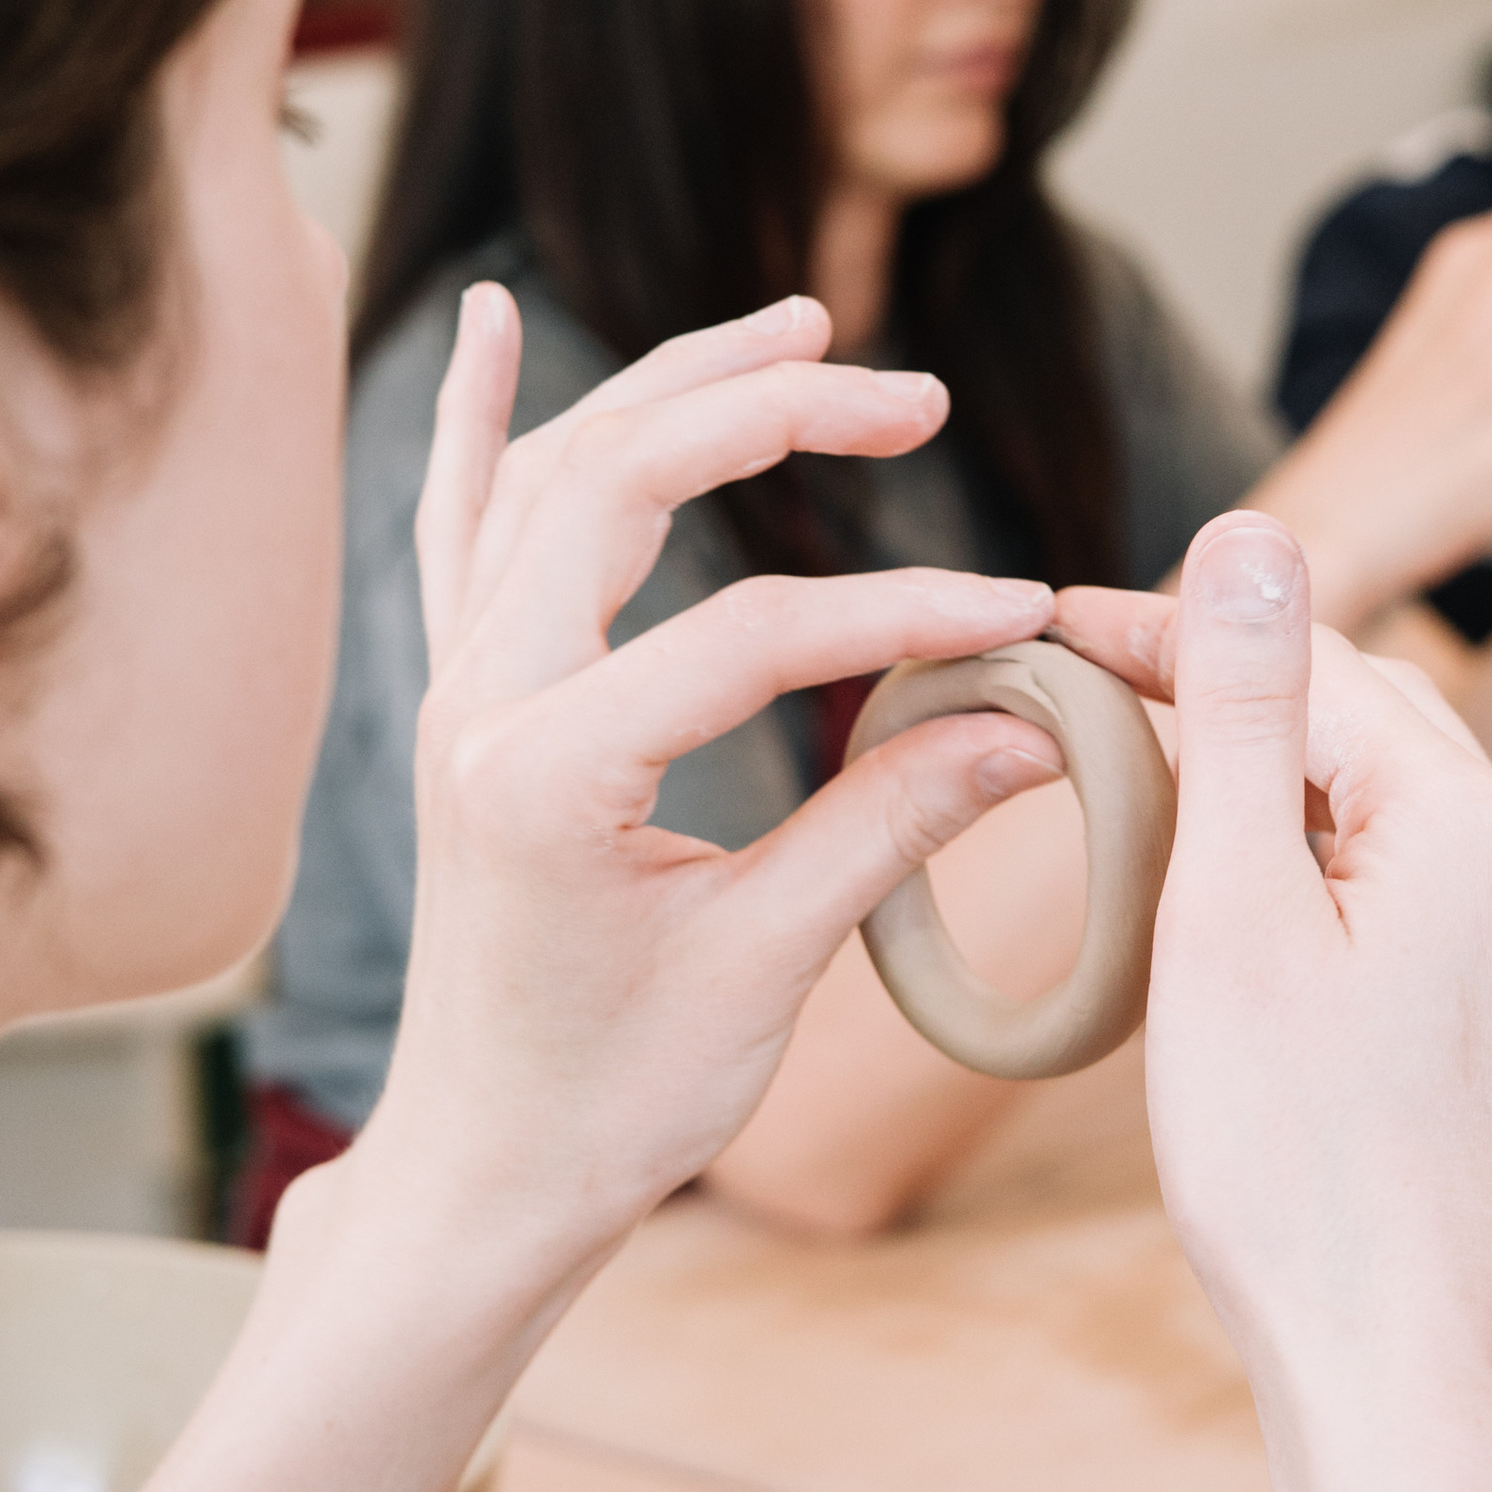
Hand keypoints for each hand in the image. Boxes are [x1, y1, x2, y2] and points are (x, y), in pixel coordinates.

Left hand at [337, 288, 1061, 1299]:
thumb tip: (1036, 720)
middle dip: (774, 411)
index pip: (751, 632)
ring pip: (548, 471)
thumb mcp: (770, 967)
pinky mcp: (462, 701)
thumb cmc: (613, 1099)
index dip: (902, 612)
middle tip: (913, 396)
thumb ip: (894, 823)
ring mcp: (456, 691)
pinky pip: (455, 521)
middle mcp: (478, 702)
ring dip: (669, 386)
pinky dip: (476, 417)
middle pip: (622, 480)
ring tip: (797, 327)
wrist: (483, 1172)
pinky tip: (485, 319)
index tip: (1021, 617)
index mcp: (542, 773)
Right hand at [1053, 518, 1491, 1406]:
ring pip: (1393, 812)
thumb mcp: (1233, 915)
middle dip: (1232, 695)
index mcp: (1475, 818)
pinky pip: (1419, 897)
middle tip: (1090, 692)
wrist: (1412, 1382)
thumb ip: (1246, 712)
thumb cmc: (1303, 1172)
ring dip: (1279, 787)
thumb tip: (1250, 533)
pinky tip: (1250, 920)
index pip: (1308, 661)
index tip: (1055, 625)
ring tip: (1152, 800)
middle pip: (1365, 722)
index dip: (1172, 632)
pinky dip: (1324, 876)